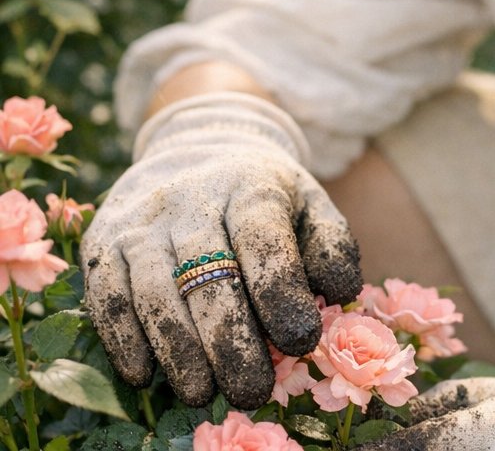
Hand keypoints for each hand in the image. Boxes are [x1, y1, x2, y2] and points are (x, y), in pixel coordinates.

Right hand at [81, 93, 361, 408]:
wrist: (197, 147)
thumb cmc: (263, 196)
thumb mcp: (307, 203)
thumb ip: (331, 245)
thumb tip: (342, 291)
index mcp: (251, 186)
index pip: (263, 240)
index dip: (281, 293)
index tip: (303, 340)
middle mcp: (192, 199)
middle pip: (208, 274)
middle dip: (232, 341)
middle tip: (253, 391)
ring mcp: (143, 221)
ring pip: (155, 292)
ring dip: (178, 350)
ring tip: (202, 393)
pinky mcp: (104, 242)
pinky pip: (107, 296)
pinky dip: (123, 339)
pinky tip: (145, 374)